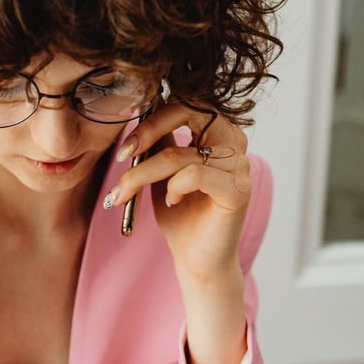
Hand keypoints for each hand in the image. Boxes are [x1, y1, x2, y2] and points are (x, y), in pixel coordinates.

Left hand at [104, 101, 250, 282]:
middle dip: (148, 132)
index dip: (152, 118)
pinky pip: (195, 175)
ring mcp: (240, 166)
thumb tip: (141, 111)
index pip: (187, 103)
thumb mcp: (161, 171)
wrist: (195, 259)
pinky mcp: (238, 190)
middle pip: (188, 115)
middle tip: (123, 156)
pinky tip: (171, 200)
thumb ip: (159, 141)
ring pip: (181, 156)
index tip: (126, 144)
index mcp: (218, 131)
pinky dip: (174, 187)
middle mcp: (235, 142)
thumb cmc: (181, 215)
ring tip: (125, 193)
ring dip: (144, 174)